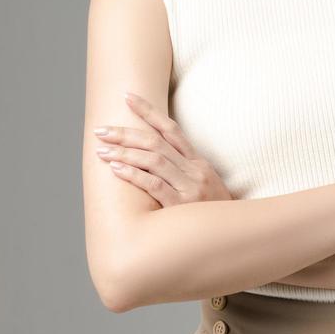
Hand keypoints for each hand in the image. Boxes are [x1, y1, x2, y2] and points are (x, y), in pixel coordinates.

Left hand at [94, 91, 233, 206]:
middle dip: (126, 134)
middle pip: (156, 142)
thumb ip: (182, 171)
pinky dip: (134, 175)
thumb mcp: (203, 185)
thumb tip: (150, 159)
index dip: (148, 111)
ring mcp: (190, 187)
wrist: (233, 235)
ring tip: (102, 150)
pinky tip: (116, 169)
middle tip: (101, 130)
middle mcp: (194, 170)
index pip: (170, 129)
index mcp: (198, 162)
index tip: (127, 97)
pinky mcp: (183, 206)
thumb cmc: (212, 212)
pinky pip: (155, 185)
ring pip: (154, 160)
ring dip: (125, 153)